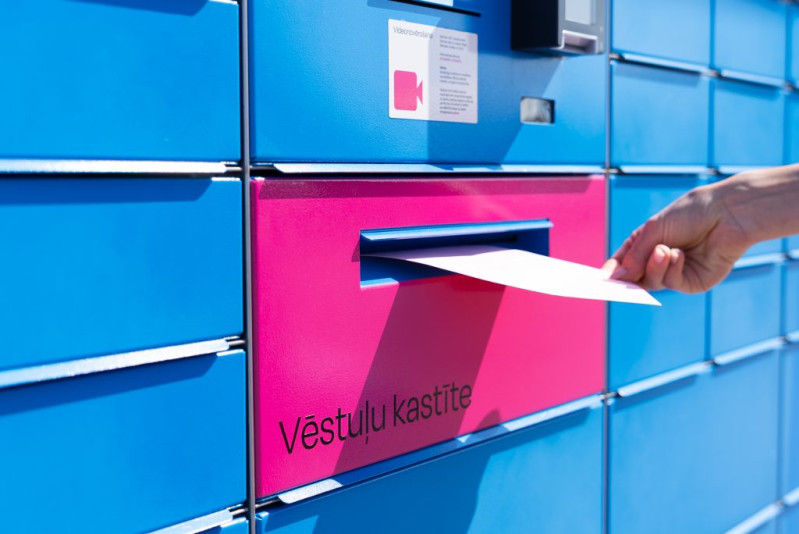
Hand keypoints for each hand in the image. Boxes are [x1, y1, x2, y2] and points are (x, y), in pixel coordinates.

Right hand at [603, 181, 751, 293]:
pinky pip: (672, 283)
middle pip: (634, 279)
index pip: (623, 263)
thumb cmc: (689, 214)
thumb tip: (616, 277)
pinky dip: (672, 269)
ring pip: (652, 283)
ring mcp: (675, 273)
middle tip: (618, 279)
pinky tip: (679, 254)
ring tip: (664, 250)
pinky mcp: (693, 282)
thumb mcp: (653, 230)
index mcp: (646, 245)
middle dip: (627, 278)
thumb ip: (634, 255)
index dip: (611, 272)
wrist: (726, 213)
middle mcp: (659, 261)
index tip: (598, 280)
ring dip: (654, 267)